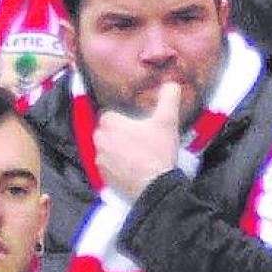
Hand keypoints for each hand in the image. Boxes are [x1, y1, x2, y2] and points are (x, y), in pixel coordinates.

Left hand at [94, 80, 182, 201]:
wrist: (154, 188)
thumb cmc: (157, 152)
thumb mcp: (167, 120)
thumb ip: (169, 96)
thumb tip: (171, 83)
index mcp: (110, 125)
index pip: (108, 113)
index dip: (121, 116)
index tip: (133, 120)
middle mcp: (100, 142)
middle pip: (105, 131)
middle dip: (117, 132)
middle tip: (136, 135)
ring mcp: (101, 162)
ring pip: (105, 149)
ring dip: (116, 148)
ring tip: (135, 152)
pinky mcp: (104, 178)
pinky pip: (107, 166)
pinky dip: (116, 164)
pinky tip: (132, 166)